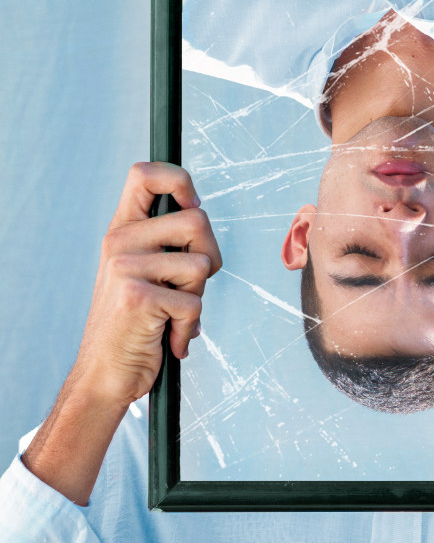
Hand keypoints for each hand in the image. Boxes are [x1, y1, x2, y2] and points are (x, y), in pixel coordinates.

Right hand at [73, 161, 221, 408]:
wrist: (106, 375)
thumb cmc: (138, 321)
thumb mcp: (143, 269)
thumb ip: (164, 238)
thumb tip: (197, 206)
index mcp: (122, 230)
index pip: (145, 174)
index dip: (178, 179)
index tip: (192, 205)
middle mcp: (119, 241)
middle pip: (198, 220)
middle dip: (211, 256)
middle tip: (190, 285)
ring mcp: (125, 268)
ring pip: (203, 263)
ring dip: (198, 295)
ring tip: (172, 312)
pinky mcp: (138, 297)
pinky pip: (195, 302)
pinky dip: (190, 326)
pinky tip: (168, 337)